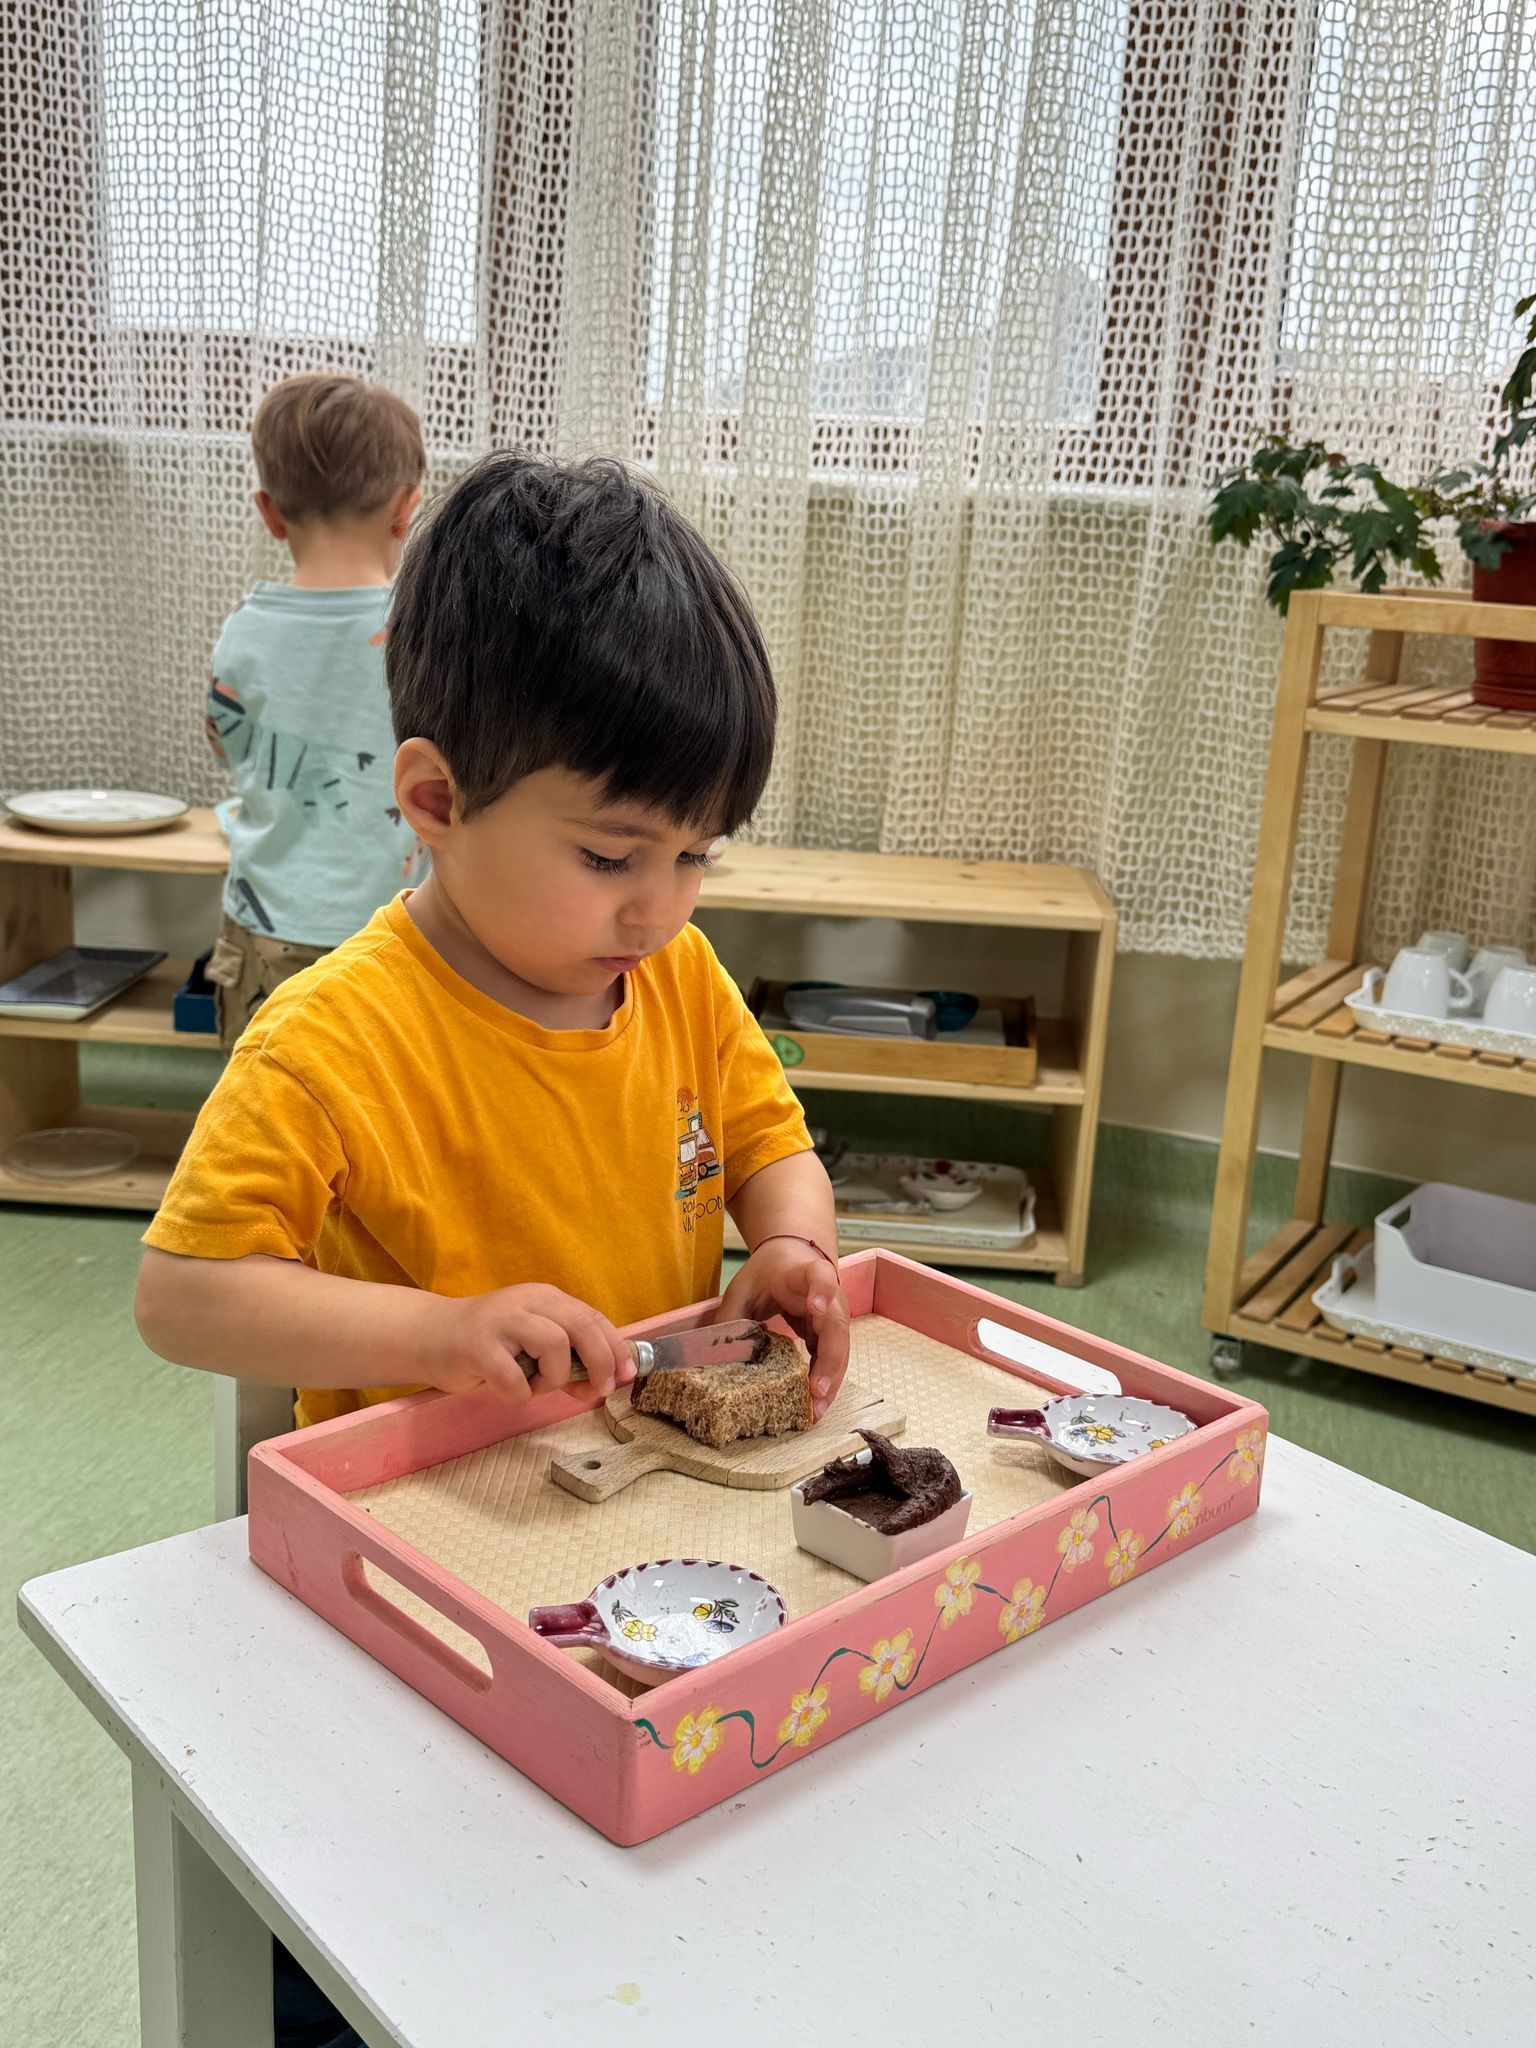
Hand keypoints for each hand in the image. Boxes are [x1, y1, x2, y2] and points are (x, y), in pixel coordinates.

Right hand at [426, 1284, 633, 1405]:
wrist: (428, 1336)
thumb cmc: (487, 1345)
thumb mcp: (531, 1340)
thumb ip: (566, 1354)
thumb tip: (606, 1381)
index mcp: (545, 1298)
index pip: (593, 1318)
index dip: (616, 1348)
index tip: (627, 1375)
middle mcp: (526, 1301)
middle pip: (581, 1326)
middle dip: (600, 1361)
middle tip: (600, 1390)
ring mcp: (501, 1320)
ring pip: (554, 1345)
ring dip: (554, 1377)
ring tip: (536, 1385)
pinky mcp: (477, 1345)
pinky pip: (515, 1378)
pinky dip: (520, 1394)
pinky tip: (509, 1391)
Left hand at [718, 1240, 850, 1417]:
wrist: (791, 1258)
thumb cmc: (767, 1273)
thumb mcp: (742, 1288)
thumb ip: (730, 1317)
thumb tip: (713, 1359)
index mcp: (804, 1275)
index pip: (819, 1277)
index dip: (820, 1291)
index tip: (815, 1306)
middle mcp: (828, 1297)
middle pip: (837, 1327)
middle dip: (829, 1361)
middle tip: (816, 1391)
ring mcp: (834, 1317)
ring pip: (840, 1350)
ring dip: (830, 1381)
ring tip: (815, 1411)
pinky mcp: (831, 1335)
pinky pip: (832, 1360)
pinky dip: (825, 1382)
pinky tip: (813, 1406)